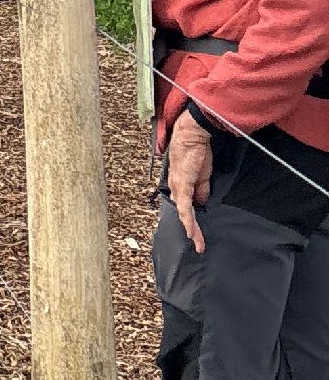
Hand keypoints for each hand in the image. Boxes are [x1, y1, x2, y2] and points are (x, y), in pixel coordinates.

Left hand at [167, 116, 214, 253]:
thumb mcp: (203, 176)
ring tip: (198, 243)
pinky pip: (184, 206)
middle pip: (181, 212)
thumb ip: (202, 191)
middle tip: (198, 244)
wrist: (192, 135)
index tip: (195, 233)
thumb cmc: (197, 151)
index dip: (188, 220)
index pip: (183, 206)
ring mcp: (177, 187)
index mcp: (180, 185)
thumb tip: (202, 204)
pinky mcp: (182, 184)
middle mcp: (175, 188)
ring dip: (191, 229)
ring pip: (183, 213)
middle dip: (189, 229)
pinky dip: (188, 220)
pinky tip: (192, 231)